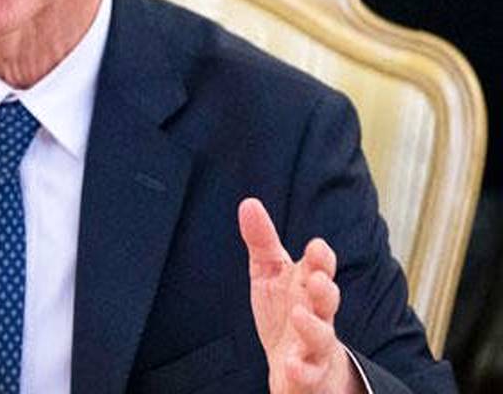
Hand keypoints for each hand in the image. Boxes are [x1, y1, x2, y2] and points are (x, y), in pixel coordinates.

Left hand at [238, 198, 360, 393]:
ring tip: (300, 316)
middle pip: (328, 300)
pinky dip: (302, 370)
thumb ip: (261, 240)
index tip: (316, 247)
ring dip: (314, 327)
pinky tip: (291, 365)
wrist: (297, 363)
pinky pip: (308, 374)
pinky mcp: (307, 373)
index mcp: (307, 286)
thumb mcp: (270, 272)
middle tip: (317, 279)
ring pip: (321, 337)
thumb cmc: (286, 310)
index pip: (320, 268)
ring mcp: (314, 345)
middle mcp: (317, 314)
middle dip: (326, 289)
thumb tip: (248, 203)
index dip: (320, 259)